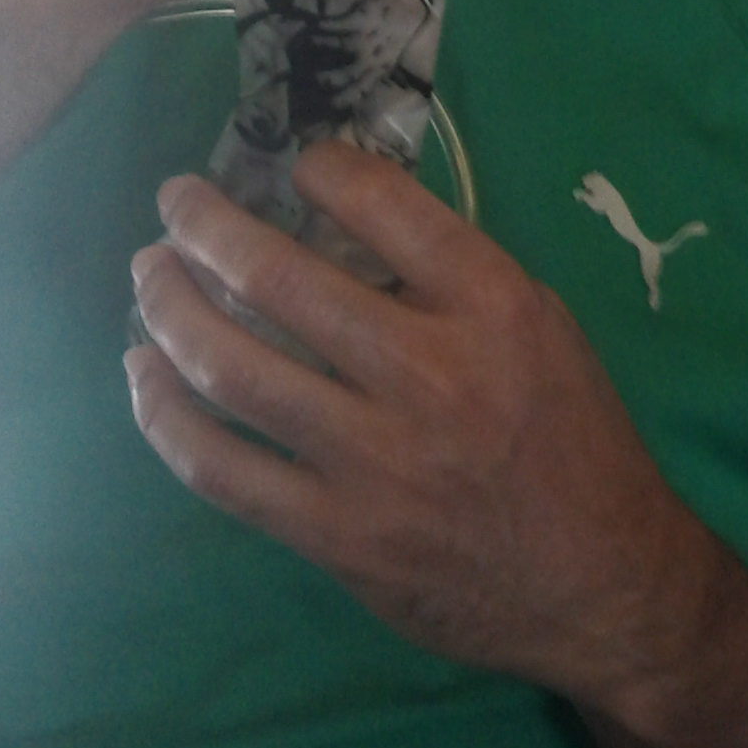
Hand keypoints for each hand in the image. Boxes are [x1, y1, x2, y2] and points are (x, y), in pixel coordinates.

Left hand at [124, 143, 721, 706]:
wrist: (601, 582)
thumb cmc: (572, 438)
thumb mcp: (541, 326)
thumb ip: (452, 276)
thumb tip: (346, 222)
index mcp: (492, 307)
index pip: (384, 205)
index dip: (321, 169)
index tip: (295, 164)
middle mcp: (428, 373)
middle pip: (282, 281)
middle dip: (208, 228)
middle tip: (175, 201)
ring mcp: (374, 461)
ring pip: (236, 372)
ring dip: (172, 311)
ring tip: (149, 275)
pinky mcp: (336, 536)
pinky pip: (224, 470)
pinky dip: (168, 418)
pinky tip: (146, 377)